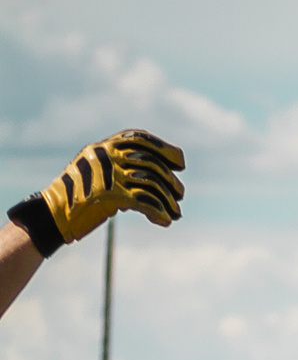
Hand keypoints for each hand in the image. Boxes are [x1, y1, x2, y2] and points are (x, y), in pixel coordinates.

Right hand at [37, 130, 186, 243]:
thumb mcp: (98, 172)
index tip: (180, 163)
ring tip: (176, 212)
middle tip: (180, 194)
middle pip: (150, 163)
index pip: (139, 138)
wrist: (54, 215)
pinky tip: (165, 221)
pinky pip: (144, 201)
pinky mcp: (109, 195)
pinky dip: (159, 212)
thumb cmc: (79, 195)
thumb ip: (122, 166)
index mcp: (102, 147)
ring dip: (168, 200)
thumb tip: (161, 175)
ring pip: (151, 183)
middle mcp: (105, 156)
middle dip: (170, 180)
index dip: (164, 149)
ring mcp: (107, 174)